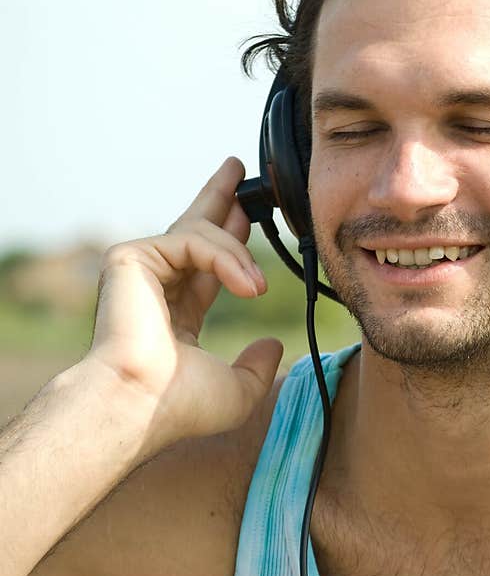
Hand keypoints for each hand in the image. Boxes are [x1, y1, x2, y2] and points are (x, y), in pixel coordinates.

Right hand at [83, 157, 282, 450]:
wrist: (139, 405)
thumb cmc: (179, 406)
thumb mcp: (236, 389)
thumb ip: (257, 367)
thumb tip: (272, 344)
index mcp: (176, 312)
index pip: (206, 265)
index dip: (231, 241)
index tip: (247, 216)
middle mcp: (157, 285)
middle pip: (193, 226)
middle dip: (218, 196)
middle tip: (237, 169)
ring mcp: (142, 269)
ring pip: (203, 234)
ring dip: (240, 256)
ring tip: (256, 287)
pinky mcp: (131, 257)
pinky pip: (193, 240)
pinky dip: (224, 258)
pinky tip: (246, 285)